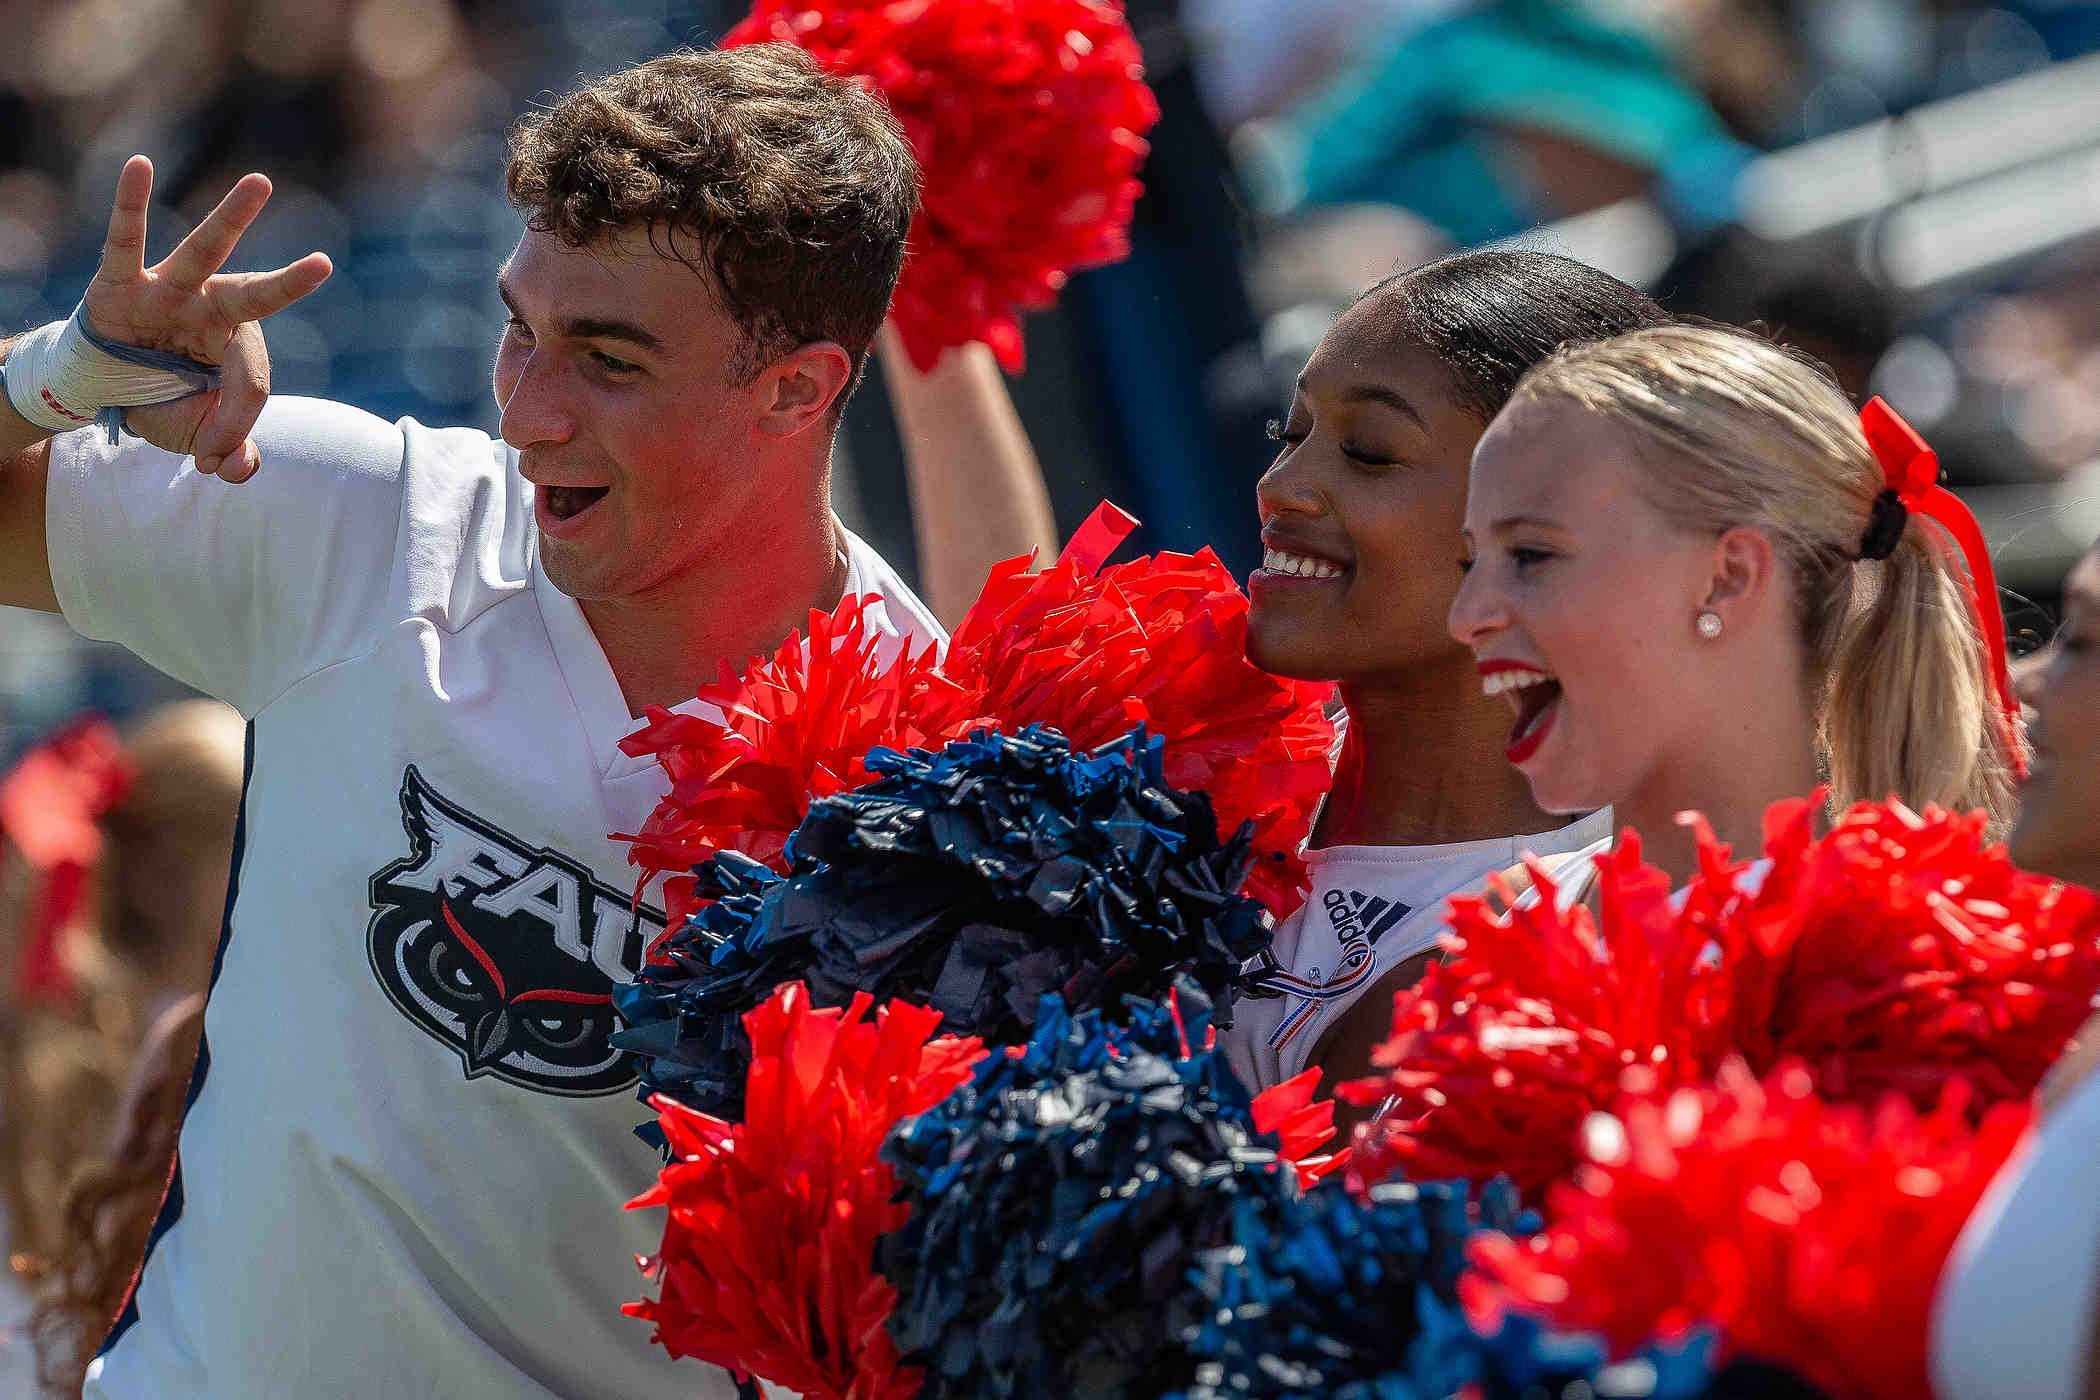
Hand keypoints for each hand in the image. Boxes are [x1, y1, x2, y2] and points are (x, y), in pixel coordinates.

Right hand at [83, 156, 332, 480]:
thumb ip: (228, 448)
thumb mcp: (196, 433)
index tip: (216, 454)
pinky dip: (129, 202)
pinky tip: (139, 165)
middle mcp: (209, 310)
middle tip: (323, 264)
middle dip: (287, 283)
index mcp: (234, 346)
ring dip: (232, 218)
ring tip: (261, 182)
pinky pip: (125, 239)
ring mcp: (168, 291)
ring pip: (205, 253)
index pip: (250, 382)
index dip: (236, 423)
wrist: (101, 389)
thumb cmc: (161, 400)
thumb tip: (240, 468)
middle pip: (253, 296)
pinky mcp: (119, 282)